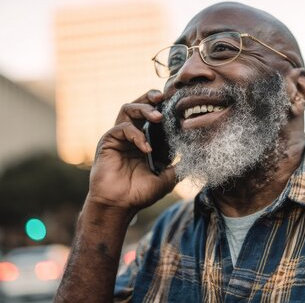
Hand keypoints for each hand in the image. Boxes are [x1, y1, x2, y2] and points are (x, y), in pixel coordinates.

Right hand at [87, 90, 175, 214]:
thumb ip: (178, 166)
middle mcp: (131, 135)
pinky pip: (122, 128)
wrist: (119, 206)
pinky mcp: (108, 141)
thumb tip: (196, 157)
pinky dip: (136, 135)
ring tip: (158, 117)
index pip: (153, 115)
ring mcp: (119, 137)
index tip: (177, 103)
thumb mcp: (167, 178)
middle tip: (163, 97)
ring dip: (144, 109)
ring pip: (128, 109)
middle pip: (139, 105)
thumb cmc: (140, 193)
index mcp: (144, 139)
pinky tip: (147, 148)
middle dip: (151, 97)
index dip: (163, 107)